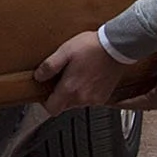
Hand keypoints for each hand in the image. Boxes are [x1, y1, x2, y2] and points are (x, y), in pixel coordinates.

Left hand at [36, 30, 156, 112]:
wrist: (117, 47)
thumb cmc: (93, 47)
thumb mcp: (65, 51)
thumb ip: (49, 66)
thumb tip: (39, 76)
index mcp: (70, 89)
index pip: (52, 109)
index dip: (45, 102)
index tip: (46, 92)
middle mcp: (82, 98)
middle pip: (64, 106)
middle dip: (60, 95)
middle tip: (62, 78)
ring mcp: (94, 99)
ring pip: (76, 103)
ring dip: (73, 93)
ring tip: (77, 75)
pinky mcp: (104, 97)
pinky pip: (89, 100)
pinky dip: (86, 92)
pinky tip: (88, 77)